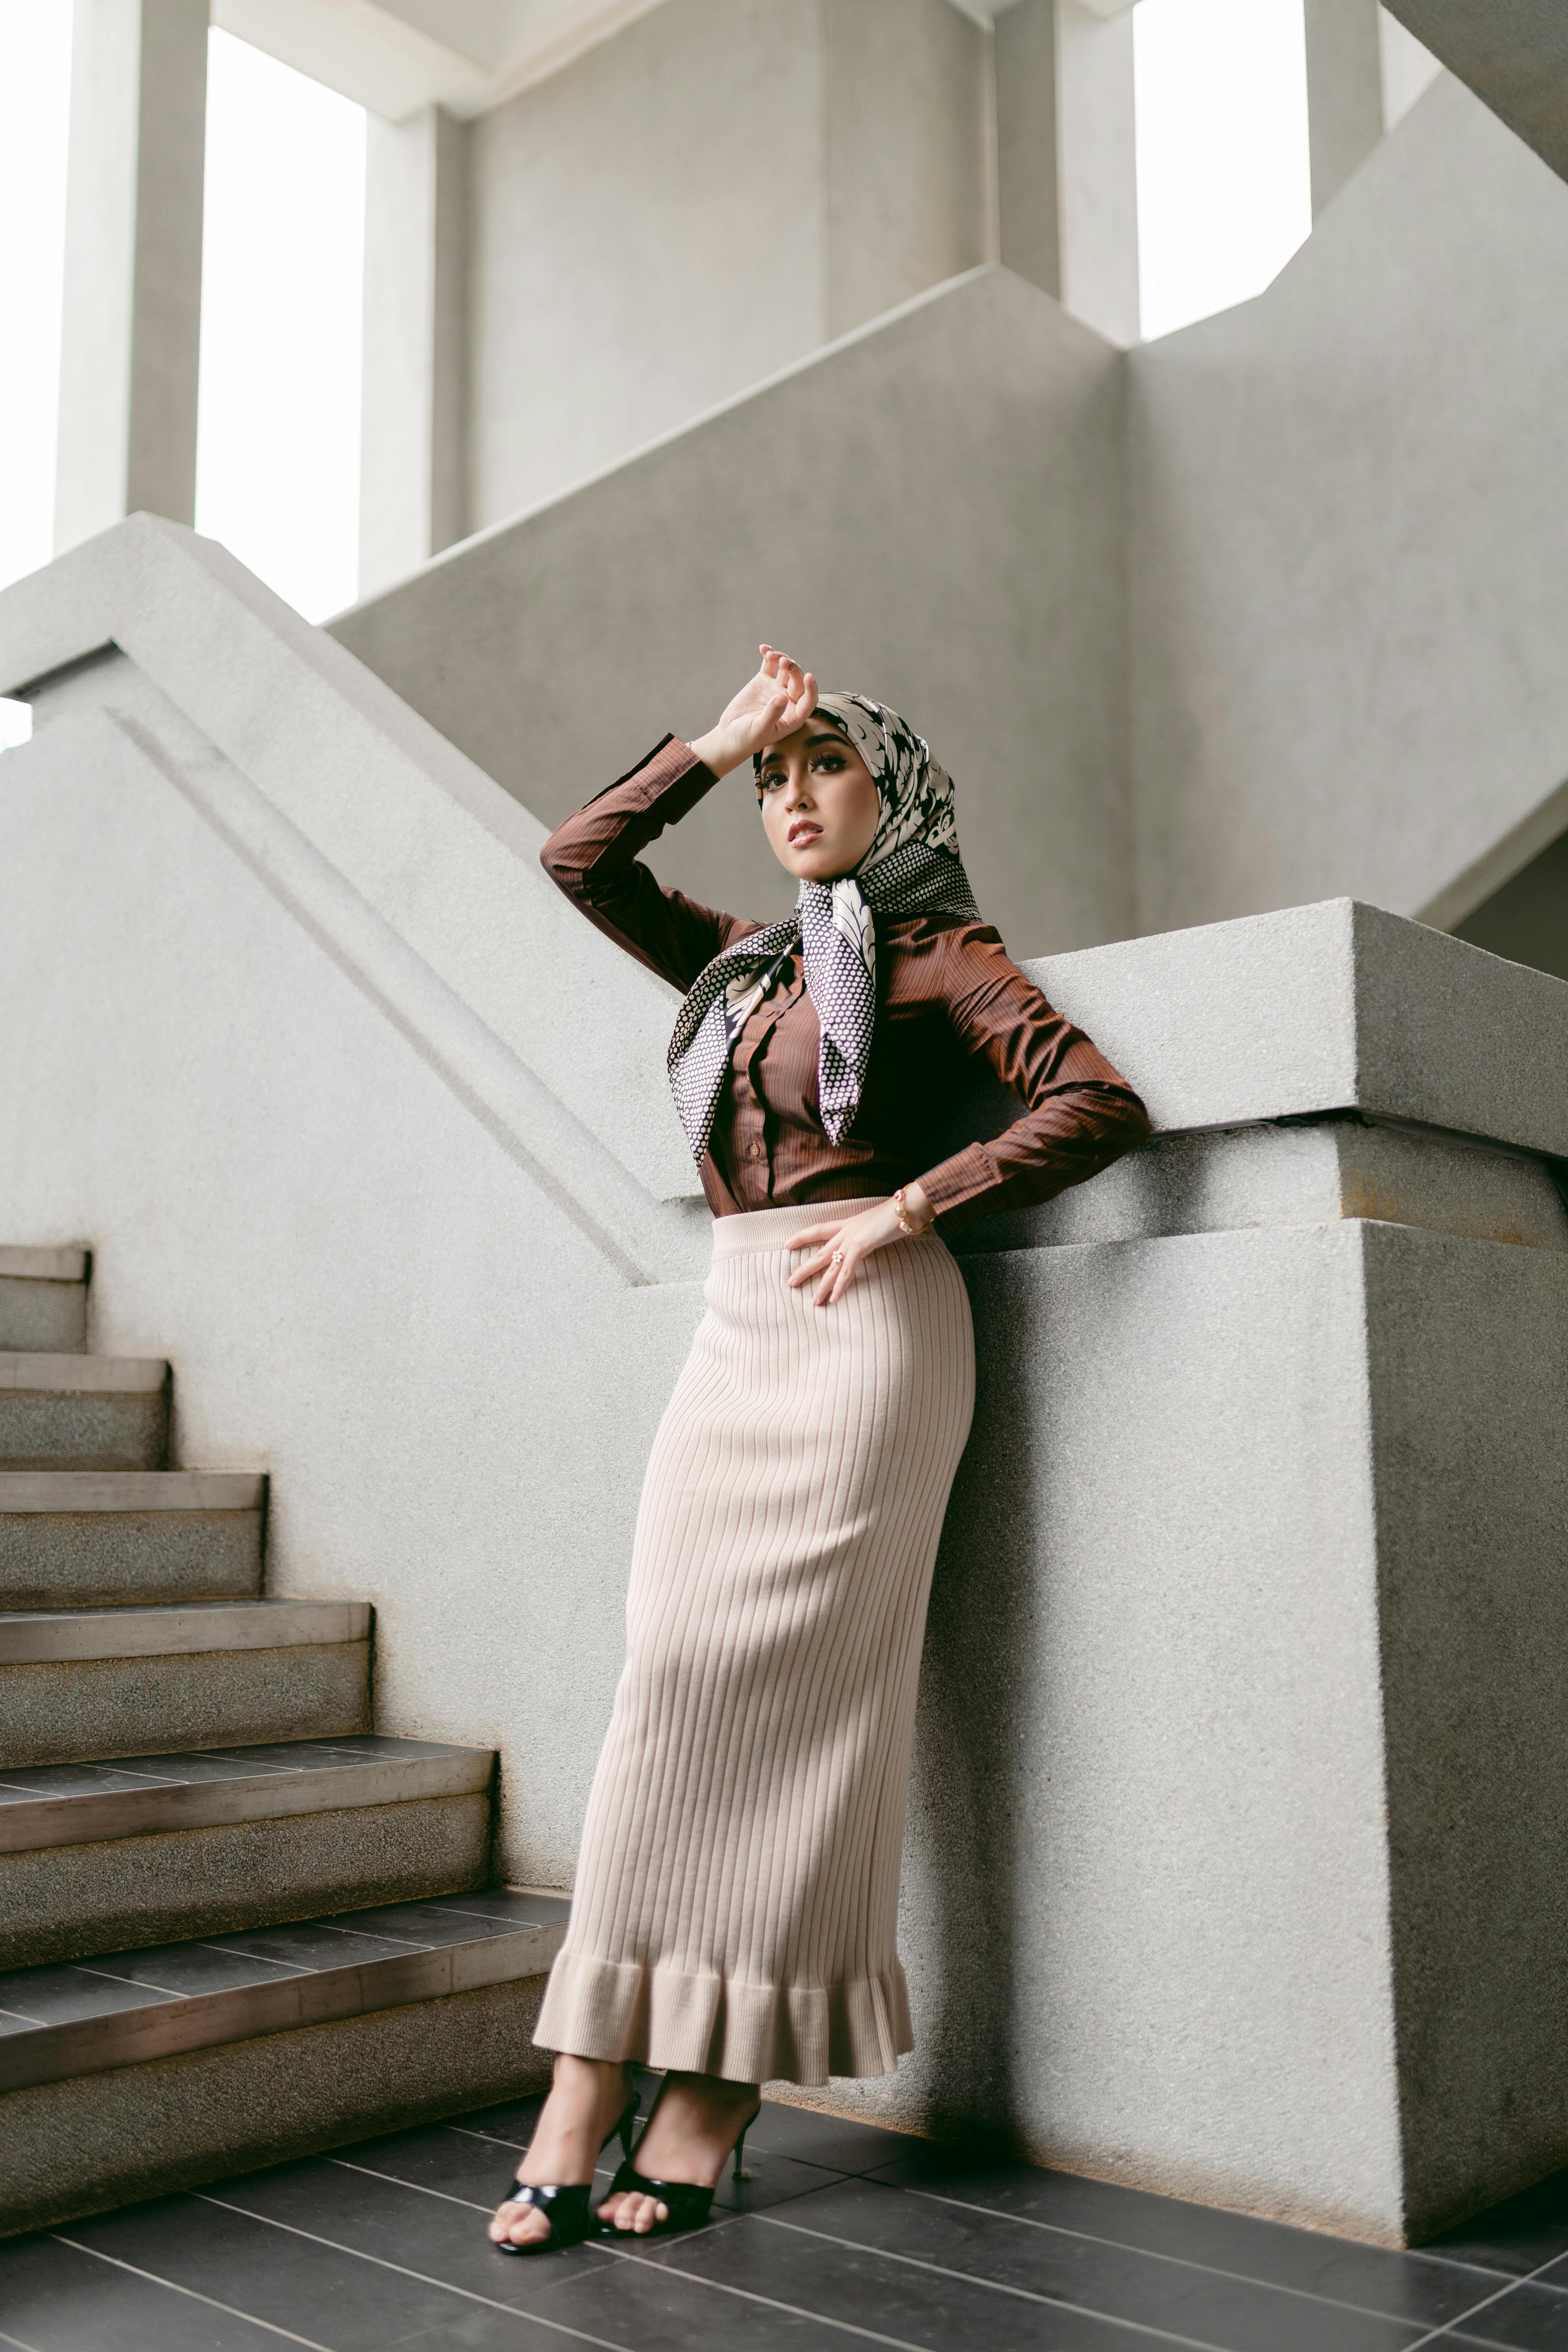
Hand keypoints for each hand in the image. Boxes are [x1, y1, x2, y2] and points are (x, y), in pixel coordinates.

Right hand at [689, 646, 816, 778]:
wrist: (730, 733)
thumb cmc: (748, 738)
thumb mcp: (760, 729)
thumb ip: (772, 715)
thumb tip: (782, 697)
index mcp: (794, 716)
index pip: (809, 701)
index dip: (811, 689)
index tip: (809, 676)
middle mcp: (789, 700)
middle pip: (798, 681)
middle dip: (794, 669)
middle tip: (783, 662)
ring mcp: (777, 688)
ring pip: (786, 670)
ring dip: (782, 659)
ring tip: (771, 655)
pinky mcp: (763, 680)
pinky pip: (770, 665)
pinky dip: (768, 655)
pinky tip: (764, 648)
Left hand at [786, 1184, 934, 1306]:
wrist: (905, 1207)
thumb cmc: (896, 1214)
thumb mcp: (876, 1224)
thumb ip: (869, 1233)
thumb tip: (869, 1239)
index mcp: (848, 1224)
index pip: (819, 1229)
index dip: (801, 1236)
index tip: (786, 1244)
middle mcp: (846, 1231)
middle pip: (819, 1252)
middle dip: (804, 1269)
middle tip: (790, 1282)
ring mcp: (852, 1239)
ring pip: (830, 1266)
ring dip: (821, 1285)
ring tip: (813, 1301)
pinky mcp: (860, 1246)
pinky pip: (846, 1271)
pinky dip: (840, 1286)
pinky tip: (833, 1298)